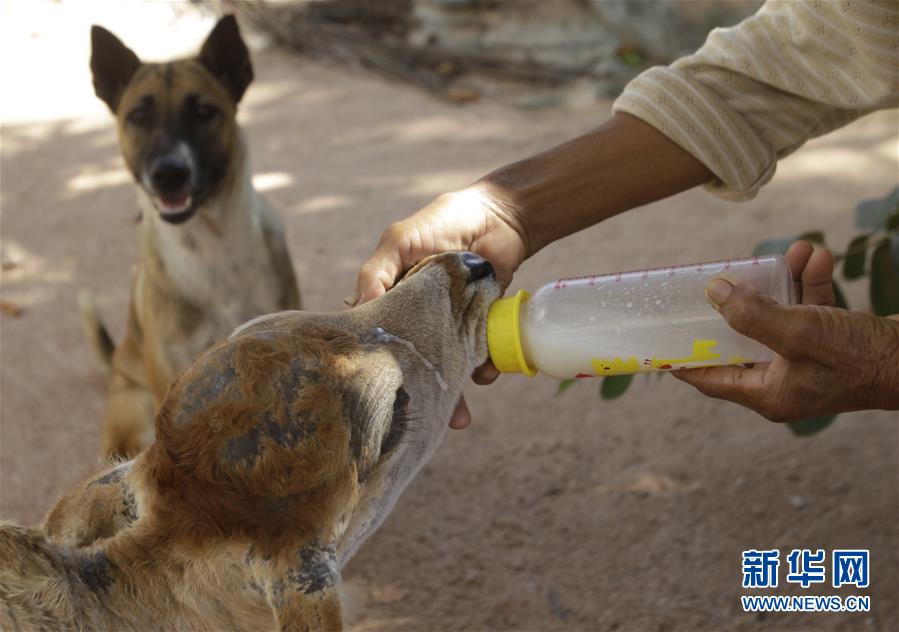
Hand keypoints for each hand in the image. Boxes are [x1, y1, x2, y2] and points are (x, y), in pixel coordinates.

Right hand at [355, 184, 526, 428]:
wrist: (498, 217)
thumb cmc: (441, 222)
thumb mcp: (399, 240)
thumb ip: (376, 272)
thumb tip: (358, 309)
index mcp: (393, 301)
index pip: (381, 338)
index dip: (378, 363)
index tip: (374, 391)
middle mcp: (421, 320)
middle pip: (415, 363)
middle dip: (418, 392)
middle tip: (420, 417)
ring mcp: (452, 327)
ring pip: (448, 368)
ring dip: (453, 395)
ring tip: (458, 418)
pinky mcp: (482, 328)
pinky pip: (482, 358)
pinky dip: (485, 369)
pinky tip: (486, 373)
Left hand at [674, 241, 898, 419]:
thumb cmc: (858, 357)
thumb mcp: (797, 333)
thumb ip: (750, 314)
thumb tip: (712, 293)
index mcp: (766, 393)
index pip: (709, 377)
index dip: (684, 356)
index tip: (660, 336)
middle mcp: (783, 381)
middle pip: (742, 339)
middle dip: (739, 301)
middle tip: (724, 275)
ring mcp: (808, 362)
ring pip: (780, 317)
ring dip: (783, 282)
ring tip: (789, 251)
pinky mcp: (832, 343)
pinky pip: (810, 311)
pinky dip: (811, 284)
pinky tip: (815, 256)